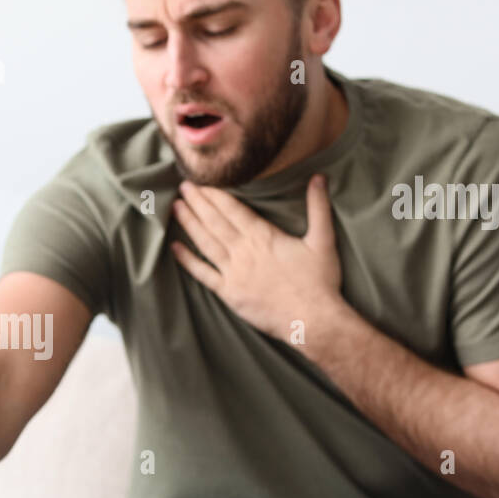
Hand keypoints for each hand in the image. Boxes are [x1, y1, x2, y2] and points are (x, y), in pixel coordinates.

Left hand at [170, 174, 343, 342]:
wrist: (312, 320)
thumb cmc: (320, 282)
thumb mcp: (323, 240)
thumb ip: (318, 207)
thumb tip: (319, 177)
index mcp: (263, 236)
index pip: (232, 209)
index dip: (215, 194)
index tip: (201, 181)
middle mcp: (244, 251)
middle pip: (214, 222)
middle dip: (197, 202)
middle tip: (183, 186)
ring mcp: (234, 273)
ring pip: (205, 243)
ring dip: (189, 223)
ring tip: (176, 207)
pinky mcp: (229, 293)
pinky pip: (203, 274)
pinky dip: (188, 261)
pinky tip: (175, 248)